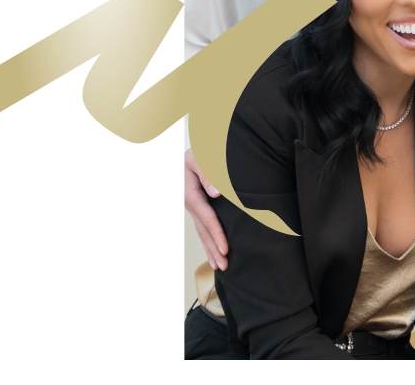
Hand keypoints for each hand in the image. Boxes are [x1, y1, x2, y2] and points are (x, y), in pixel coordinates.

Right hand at [185, 147, 228, 269]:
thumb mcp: (201, 157)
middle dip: (213, 249)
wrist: (193, 148)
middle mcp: (190, 202)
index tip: (225, 248)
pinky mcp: (197, 205)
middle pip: (202, 230)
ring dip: (210, 249)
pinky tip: (213, 252)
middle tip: (224, 266)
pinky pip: (202, 225)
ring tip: (219, 266)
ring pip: (201, 231)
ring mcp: (192, 205)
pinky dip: (208, 240)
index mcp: (190, 192)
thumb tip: (216, 193)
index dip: (216, 233)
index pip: (206, 217)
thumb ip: (208, 173)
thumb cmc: (199, 150)